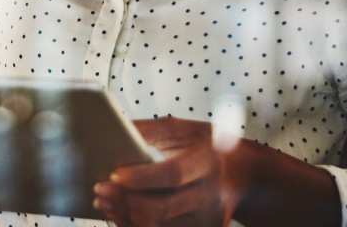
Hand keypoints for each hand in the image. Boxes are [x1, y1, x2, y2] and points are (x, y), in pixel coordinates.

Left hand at [93, 117, 247, 226]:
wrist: (246, 175)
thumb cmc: (210, 147)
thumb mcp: (186, 129)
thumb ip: (151, 130)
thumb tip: (115, 129)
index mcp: (208, 162)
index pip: (171, 175)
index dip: (140, 178)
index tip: (112, 174)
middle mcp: (211, 196)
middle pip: (163, 209)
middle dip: (126, 202)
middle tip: (99, 190)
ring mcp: (209, 220)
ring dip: (127, 218)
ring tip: (104, 203)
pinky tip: (120, 216)